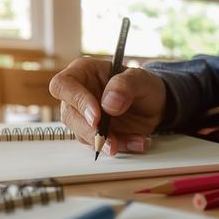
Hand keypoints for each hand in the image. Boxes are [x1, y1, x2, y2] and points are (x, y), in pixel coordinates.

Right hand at [49, 57, 166, 155]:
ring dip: (107, 142)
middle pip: (69, 115)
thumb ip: (124, 86)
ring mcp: (84, 116)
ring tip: (135, 139)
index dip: (76, 101)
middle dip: (90, 131)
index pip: (63, 85)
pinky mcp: (94, 133)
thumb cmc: (143, 85)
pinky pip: (100, 145)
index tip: (96, 117)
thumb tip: (108, 104)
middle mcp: (79, 94)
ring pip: (82, 135)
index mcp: (83, 72)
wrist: (155, 105)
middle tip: (112, 140)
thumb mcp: (140, 79)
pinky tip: (137, 141)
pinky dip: (120, 146)